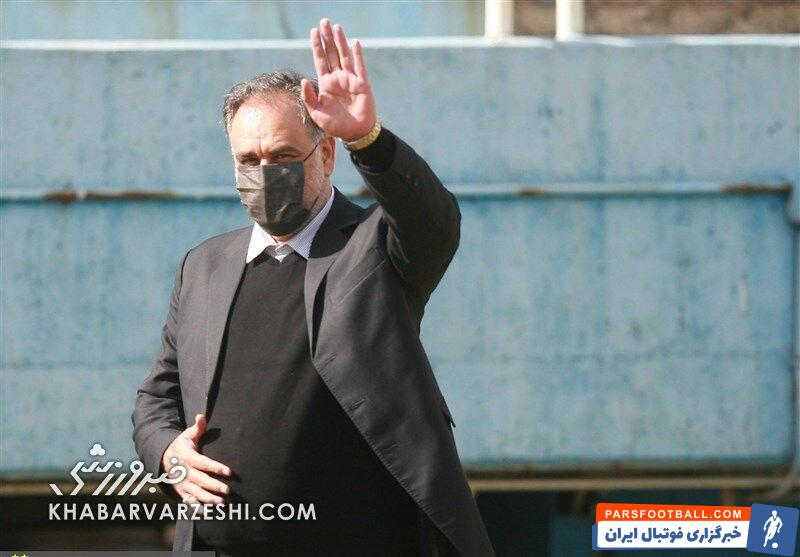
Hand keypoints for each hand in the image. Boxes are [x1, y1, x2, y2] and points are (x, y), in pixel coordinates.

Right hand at [162, 413, 231, 504]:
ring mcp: (182, 484)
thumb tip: (201, 416)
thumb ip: (197, 428)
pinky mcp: (181, 492)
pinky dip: (198, 508)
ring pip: (195, 493)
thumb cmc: (181, 445)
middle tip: (228, 491)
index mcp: (187, 457)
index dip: (216, 467)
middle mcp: (184, 472)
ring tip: (222, 503)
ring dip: (208, 499)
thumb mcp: (187, 435)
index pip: (204, 463)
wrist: (162, 459)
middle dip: (214, 486)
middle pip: (200, 480)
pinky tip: (210, 512)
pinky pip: (189, 502)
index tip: (229, 471)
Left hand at [301, 18, 376, 141]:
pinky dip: (357, 54)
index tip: (313, 31)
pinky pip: (360, 66)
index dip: (317, 46)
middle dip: (327, 38)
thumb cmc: (335, 126)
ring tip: (336, 27)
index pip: (320, 60)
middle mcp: (338, 78)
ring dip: (340, 41)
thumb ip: (308, 98)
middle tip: (324, 21)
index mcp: (326, 84)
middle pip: (331, 53)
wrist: (355, 133)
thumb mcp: (317, 113)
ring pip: (344, 56)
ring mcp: (350, 80)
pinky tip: (354, 42)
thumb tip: (304, 80)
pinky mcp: (362, 84)